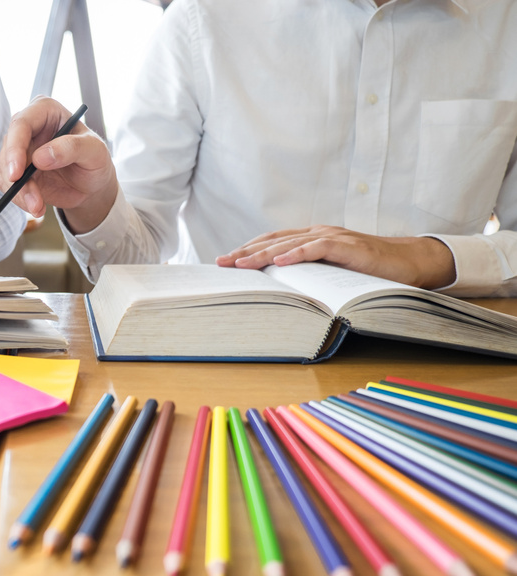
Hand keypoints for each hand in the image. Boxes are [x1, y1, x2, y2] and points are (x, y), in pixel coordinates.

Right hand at [0, 96, 116, 233]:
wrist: (91, 183)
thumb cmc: (95, 159)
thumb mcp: (94, 150)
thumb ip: (72, 148)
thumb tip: (41, 157)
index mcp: (45, 111)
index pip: (21, 123)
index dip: (15, 147)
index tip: (17, 173)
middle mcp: (28, 128)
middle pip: (8, 148)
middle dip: (14, 176)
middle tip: (30, 198)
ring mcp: (20, 151)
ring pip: (6, 170)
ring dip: (20, 193)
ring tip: (39, 207)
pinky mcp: (17, 172)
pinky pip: (9, 186)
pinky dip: (20, 200)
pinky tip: (37, 207)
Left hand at [215, 225, 455, 288]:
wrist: (408, 262)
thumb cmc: (368, 269)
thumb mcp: (331, 272)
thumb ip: (308, 273)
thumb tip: (279, 289)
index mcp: (311, 238)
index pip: (271, 241)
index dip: (248, 249)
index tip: (224, 262)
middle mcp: (318, 233)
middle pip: (273, 240)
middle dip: (245, 252)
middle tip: (222, 263)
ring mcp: (332, 237)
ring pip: (290, 243)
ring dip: (263, 254)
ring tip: (241, 263)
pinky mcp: (348, 246)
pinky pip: (318, 248)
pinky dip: (297, 254)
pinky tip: (280, 261)